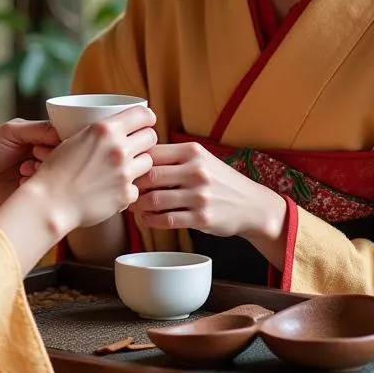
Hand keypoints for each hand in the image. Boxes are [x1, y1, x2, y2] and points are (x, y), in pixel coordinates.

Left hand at [0, 119, 61, 216]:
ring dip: (43, 171)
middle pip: (62, 155)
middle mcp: (40, 156)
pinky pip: (48, 191)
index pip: (61, 135)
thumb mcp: (9, 132)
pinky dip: (37, 186)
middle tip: (35, 156)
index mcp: (36, 137)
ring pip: (57, 173)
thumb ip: (38, 129)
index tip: (43, 144)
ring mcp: (38, 176)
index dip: (59, 140)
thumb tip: (63, 132)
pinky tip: (21, 183)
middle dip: (51, 156)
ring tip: (24, 170)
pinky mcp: (34, 196)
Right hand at [29, 104, 157, 231]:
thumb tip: (118, 129)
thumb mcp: (75, 139)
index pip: (143, 114)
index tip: (145, 122)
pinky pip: (136, 187)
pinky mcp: (126, 195)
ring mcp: (124, 173)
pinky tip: (111, 190)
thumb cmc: (57, 170)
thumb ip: (100, 133)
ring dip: (138, 164)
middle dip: (144, 140)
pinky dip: (126, 189)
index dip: (146, 118)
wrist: (50, 202)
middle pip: (151, 137)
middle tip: (135, 146)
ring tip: (121, 169)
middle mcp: (118, 148)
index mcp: (105, 129)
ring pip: (148, 162)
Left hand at [133, 142, 285, 245]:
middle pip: (150, 176)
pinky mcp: (201, 219)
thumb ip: (174, 156)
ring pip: (155, 200)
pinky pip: (167, 220)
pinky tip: (146, 218)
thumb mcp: (202, 159)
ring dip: (138, 205)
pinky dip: (151, 220)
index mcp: (193, 151)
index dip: (135, 161)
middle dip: (132, 184)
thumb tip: (137, 155)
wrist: (251, 205)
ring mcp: (199, 196)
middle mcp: (196, 171)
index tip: (125, 168)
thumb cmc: (219, 180)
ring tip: (132, 205)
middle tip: (122, 189)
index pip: (153, 152)